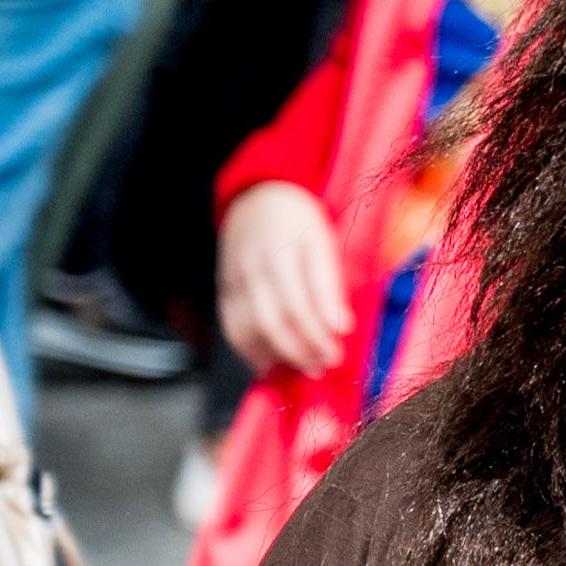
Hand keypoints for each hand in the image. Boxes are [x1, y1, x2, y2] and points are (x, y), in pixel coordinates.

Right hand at [215, 181, 352, 379]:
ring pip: (248, 327)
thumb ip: (330, 284)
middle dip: (300, 349)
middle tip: (323, 365)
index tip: (338, 351)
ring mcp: (234, 278)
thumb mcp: (324, 242)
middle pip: (273, 319)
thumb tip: (341, 327)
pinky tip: (270, 364)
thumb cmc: (299, 222)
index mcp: (284, 250)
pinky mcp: (224, 288)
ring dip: (277, 355)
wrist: (257, 197)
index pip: (300, 303)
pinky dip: (249, 349)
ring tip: (303, 368)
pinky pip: (231, 325)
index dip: (318, 333)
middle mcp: (255, 266)